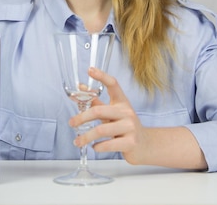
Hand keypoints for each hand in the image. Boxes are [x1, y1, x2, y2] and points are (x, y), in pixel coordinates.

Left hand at [69, 67, 206, 168]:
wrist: (145, 145)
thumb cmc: (124, 127)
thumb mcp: (113, 112)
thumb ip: (96, 102)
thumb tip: (80, 89)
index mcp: (122, 102)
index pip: (113, 84)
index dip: (102, 76)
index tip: (90, 70)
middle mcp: (127, 112)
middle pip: (99, 111)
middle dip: (81, 117)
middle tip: (71, 123)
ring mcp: (130, 128)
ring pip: (101, 130)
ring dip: (85, 137)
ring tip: (77, 141)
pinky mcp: (130, 143)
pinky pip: (108, 144)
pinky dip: (97, 147)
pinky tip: (94, 147)